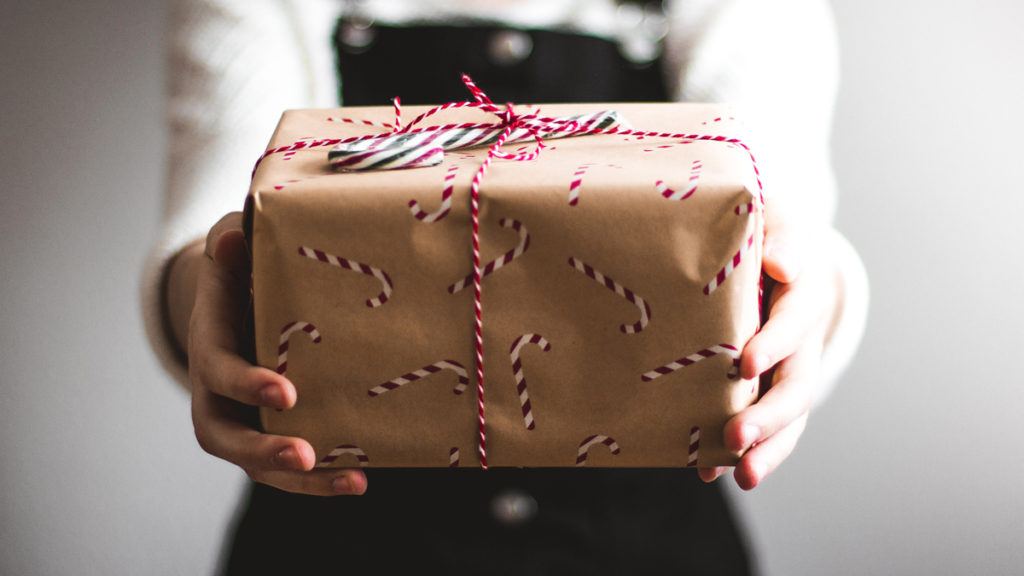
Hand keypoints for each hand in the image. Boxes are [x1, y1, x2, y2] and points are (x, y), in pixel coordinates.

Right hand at [175, 212, 366, 495]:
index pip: (218, 371)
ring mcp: (242, 418)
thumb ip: (232, 241)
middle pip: (225, 436)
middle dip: (263, 450)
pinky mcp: (270, 431)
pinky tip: (360, 479)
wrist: (238, 299)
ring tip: (352, 481)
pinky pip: (287, 466)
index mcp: (210, 343)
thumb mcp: (233, 247)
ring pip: (257, 464)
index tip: (286, 392)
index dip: (246, 384)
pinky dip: (320, 479)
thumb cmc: (240, 269)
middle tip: (304, 455)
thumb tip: (235, 238)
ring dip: (302, 481)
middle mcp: (216, 392)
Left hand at [699, 201, 841, 489]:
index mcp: (804, 295)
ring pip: (787, 417)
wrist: (776, 255)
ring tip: (742, 477)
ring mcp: (788, 370)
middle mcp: (802, 341)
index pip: (794, 321)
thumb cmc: (766, 233)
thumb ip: (779, 238)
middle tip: (736, 437)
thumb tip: (781, 265)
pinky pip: (763, 427)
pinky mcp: (766, 389)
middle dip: (768, 415)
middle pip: (795, 385)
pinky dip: (741, 452)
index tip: (745, 363)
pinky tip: (709, 472)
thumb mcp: (776, 221)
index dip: (775, 342)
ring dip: (767, 449)